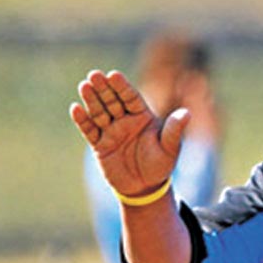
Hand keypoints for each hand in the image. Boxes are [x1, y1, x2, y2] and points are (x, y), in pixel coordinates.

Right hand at [69, 70, 189, 195]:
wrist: (146, 187)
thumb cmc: (161, 165)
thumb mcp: (170, 148)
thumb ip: (174, 130)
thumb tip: (187, 113)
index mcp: (143, 116)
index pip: (131, 97)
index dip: (122, 86)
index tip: (113, 75)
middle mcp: (126, 121)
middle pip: (113, 100)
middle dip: (104, 88)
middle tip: (94, 75)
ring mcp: (111, 132)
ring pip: (99, 112)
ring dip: (91, 99)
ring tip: (84, 86)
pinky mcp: (100, 145)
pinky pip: (90, 130)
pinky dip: (83, 120)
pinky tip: (76, 109)